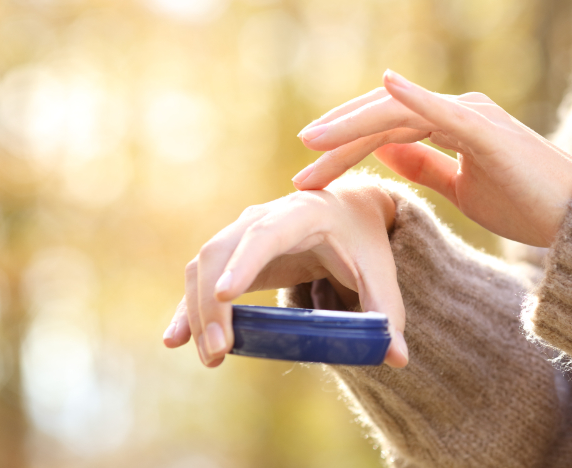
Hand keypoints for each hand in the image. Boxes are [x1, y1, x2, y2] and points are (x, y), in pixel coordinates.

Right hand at [162, 179, 408, 368]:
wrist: (349, 212)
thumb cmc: (365, 241)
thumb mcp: (382, 272)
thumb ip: (388, 312)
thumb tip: (396, 359)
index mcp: (303, 212)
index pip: (265, 234)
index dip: (243, 263)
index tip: (225, 297)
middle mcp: (264, 216)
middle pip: (221, 251)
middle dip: (212, 303)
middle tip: (220, 352)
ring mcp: (242, 232)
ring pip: (203, 265)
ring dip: (197, 310)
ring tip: (212, 358)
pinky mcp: (234, 254)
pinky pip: (201, 277)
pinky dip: (187, 307)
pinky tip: (175, 340)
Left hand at [292, 70, 571, 247]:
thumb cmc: (525, 204)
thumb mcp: (462, 187)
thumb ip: (425, 165)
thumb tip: (386, 153)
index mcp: (451, 123)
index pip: (387, 129)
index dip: (346, 146)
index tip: (312, 169)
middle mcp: (458, 110)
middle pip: (384, 119)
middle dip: (339, 140)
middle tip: (301, 162)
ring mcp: (473, 115)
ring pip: (399, 113)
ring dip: (353, 126)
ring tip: (312, 140)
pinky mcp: (487, 129)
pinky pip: (443, 110)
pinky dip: (414, 96)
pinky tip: (385, 84)